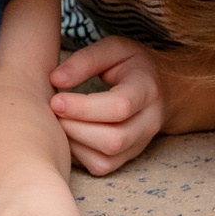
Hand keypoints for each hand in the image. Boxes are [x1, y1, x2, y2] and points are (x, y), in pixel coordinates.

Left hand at [49, 38, 164, 174]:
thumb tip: (56, 79)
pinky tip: (69, 133)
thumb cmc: (132, 65)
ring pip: (106, 158)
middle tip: (52, 111)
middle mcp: (149, 121)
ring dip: (74, 142)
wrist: (162, 88)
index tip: (55, 100)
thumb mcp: (114, 49)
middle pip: (113, 139)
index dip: (84, 108)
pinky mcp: (128, 158)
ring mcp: (141, 143)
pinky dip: (78, 154)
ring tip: (58, 120)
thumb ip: (86, 60)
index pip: (120, 107)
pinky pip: (101, 166)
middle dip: (75, 128)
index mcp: (147, 90)